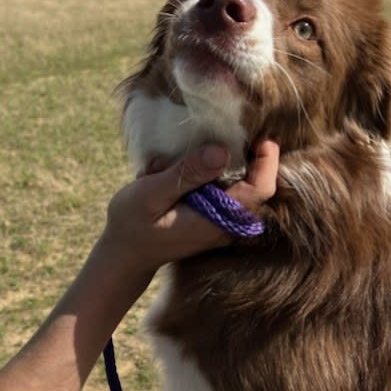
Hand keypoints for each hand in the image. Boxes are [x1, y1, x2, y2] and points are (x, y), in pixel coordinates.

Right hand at [100, 139, 279, 278]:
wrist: (123, 255)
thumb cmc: (132, 224)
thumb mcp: (151, 194)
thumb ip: (186, 174)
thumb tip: (221, 151)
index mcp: (216, 221)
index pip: (259, 192)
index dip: (266, 163)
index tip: (261, 137)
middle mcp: (225, 225)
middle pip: (254, 186)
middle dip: (240, 157)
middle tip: (213, 135)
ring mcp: (219, 223)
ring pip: (236, 185)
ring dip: (213, 164)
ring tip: (169, 164)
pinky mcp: (210, 218)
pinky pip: (220, 190)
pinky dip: (202, 174)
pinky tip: (167, 172)